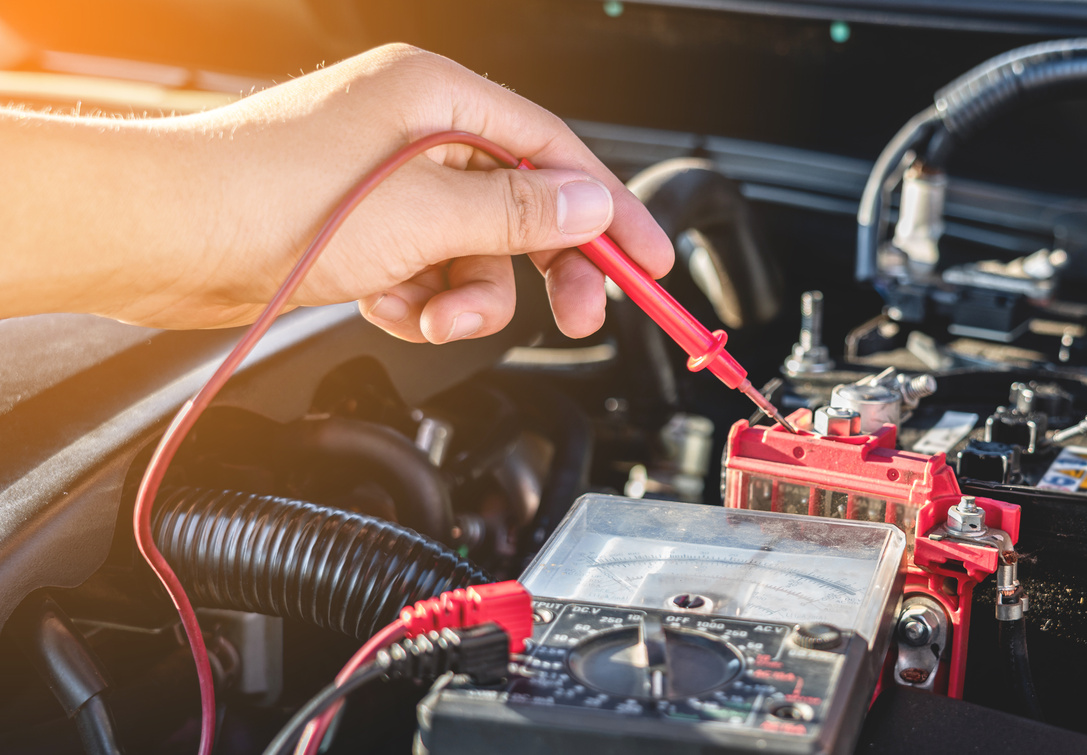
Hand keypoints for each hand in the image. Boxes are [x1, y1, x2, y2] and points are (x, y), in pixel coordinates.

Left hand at [98, 44, 672, 341]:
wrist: (158, 237)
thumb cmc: (266, 197)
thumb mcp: (424, 214)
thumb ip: (520, 214)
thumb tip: (588, 207)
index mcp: (436, 96)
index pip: (555, 150)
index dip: (609, 210)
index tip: (648, 262)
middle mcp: (414, 130)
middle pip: (521, 205)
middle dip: (543, 267)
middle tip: (576, 316)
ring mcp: (385, 180)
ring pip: (473, 250)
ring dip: (465, 296)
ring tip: (430, 314)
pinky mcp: (358, 228)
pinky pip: (425, 270)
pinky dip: (417, 299)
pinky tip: (388, 305)